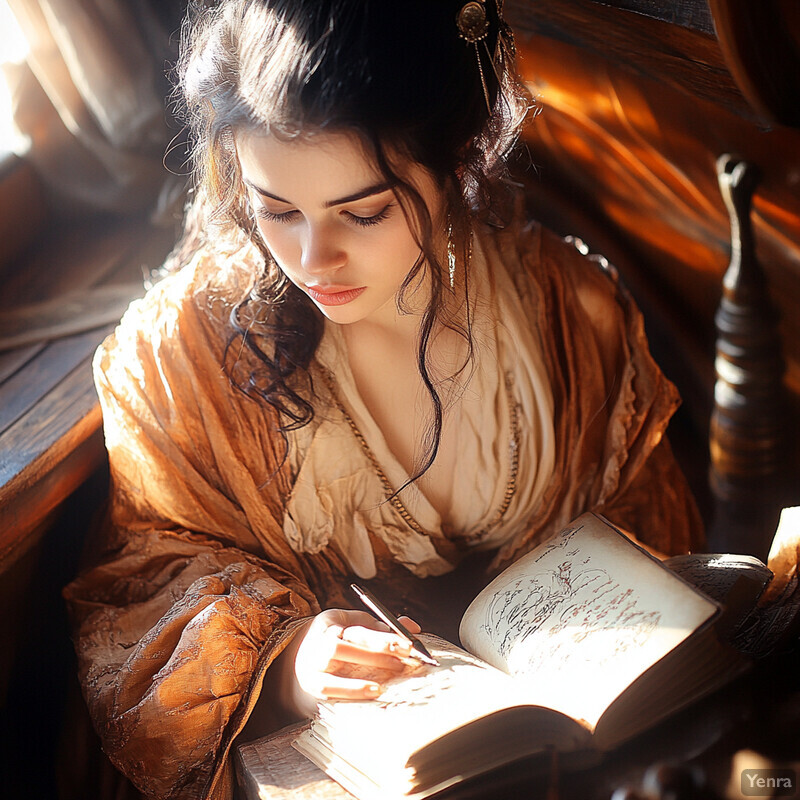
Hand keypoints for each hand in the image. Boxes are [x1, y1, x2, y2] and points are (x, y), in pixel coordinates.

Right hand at [288, 608, 421, 716]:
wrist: (292, 670)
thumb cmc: (334, 648)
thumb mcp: (353, 631)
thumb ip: (381, 628)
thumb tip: (412, 626)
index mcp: (331, 622)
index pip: (359, 626)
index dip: (385, 635)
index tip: (409, 644)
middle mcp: (318, 639)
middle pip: (348, 638)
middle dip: (379, 646)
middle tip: (406, 657)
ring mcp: (311, 661)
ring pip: (334, 653)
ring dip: (365, 662)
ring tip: (393, 670)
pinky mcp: (309, 685)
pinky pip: (328, 685)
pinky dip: (352, 688)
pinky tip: (374, 690)